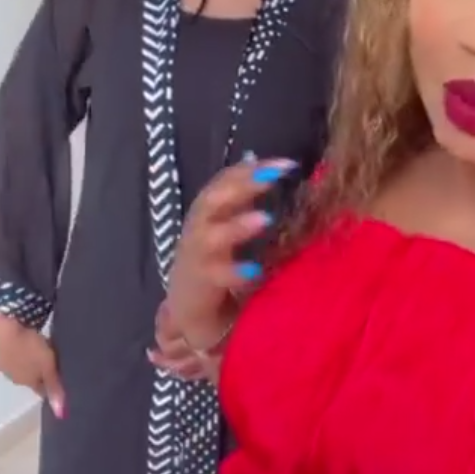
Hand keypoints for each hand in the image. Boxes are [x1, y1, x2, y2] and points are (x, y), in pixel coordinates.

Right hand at [0, 313, 65, 418]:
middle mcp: (9, 375)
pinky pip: (3, 351)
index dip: (47, 386)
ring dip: (19, 361)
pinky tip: (12, 341)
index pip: (38, 389)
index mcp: (24, 381)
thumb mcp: (47, 366)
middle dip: (32, 373)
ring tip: (29, 350)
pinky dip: (8, 349)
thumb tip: (60, 414)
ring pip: (12, 365)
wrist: (3, 325)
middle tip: (44, 361)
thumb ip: (54, 387)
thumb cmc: (30, 347)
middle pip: (24, 377)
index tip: (55, 381)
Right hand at [164, 155, 297, 351]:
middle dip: (242, 185)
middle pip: (213, 199)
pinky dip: (232, 272)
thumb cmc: (217, 263)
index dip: (251, 169)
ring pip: (209, 236)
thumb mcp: (231, 228)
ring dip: (236, 226)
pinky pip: (213, 277)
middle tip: (273, 178)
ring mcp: (195, 257)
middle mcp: (198, 228)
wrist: (188, 309)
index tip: (286, 164)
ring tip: (265, 218)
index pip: (225, 180)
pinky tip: (255, 270)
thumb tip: (277, 172)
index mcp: (208, 211)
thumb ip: (247, 204)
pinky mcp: (198, 286)